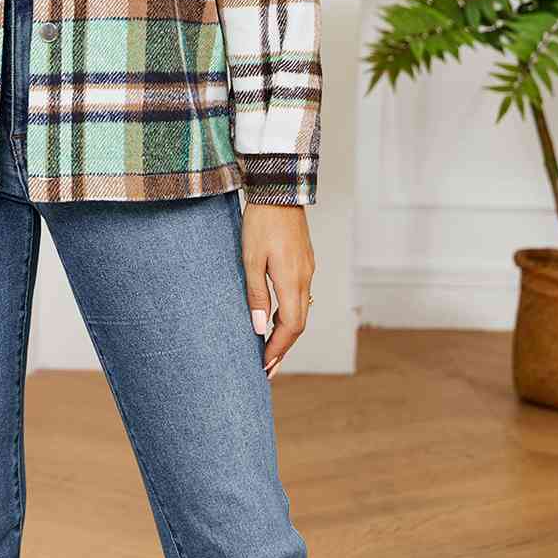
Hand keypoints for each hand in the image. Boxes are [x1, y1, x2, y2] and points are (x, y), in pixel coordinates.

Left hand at [241, 203, 314, 378]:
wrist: (279, 190)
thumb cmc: (260, 222)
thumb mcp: (250, 258)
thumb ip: (255, 294)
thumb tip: (258, 327)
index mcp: (291, 280)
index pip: (290, 327)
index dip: (278, 348)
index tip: (264, 365)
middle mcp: (305, 278)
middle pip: (298, 323)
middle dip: (283, 347)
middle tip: (267, 367)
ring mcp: (307, 269)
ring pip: (300, 310)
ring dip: (285, 332)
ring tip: (268, 348)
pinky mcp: (304, 261)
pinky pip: (300, 296)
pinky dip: (288, 314)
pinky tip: (274, 317)